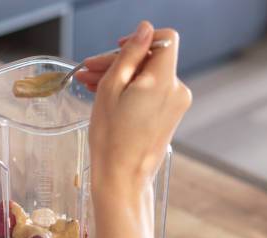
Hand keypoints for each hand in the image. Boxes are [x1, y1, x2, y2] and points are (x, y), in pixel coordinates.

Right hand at [76, 21, 191, 201]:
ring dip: (121, 77)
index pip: (166, 39)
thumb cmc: (111, 139)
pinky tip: (105, 96)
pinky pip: (151, 94)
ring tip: (89, 84)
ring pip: (148, 78)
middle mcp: (177, 90)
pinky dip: (130, 91)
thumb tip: (144, 30)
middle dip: (120, 62)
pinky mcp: (169, 117)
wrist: (122, 178)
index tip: (119, 49)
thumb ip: (129, 55)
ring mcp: (175, 105)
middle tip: (88, 70)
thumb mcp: (111, 89)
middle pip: (151, 60)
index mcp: (163, 80)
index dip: (141, 40)